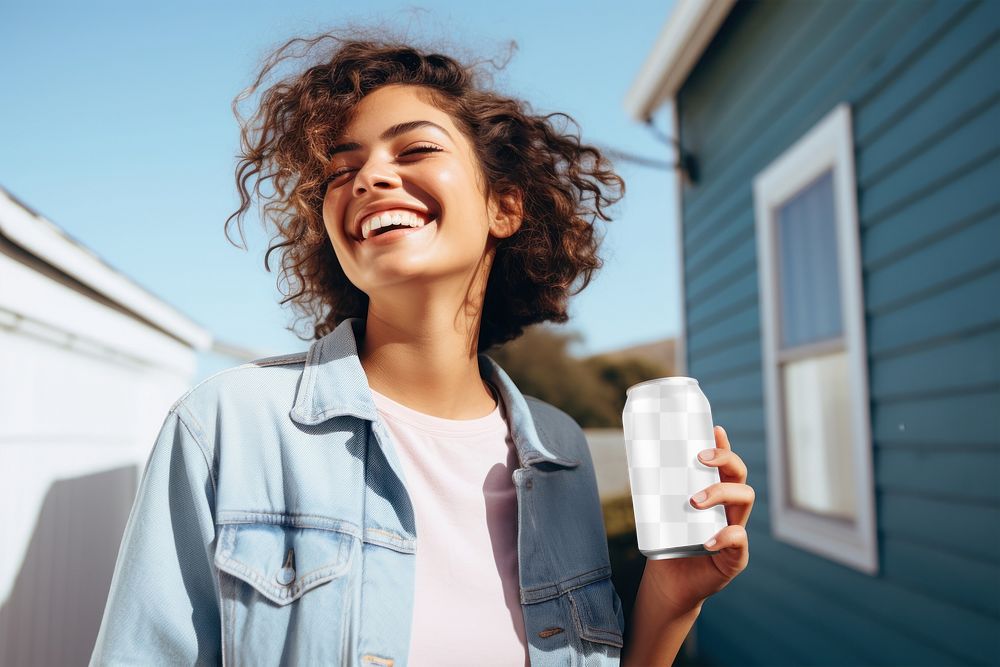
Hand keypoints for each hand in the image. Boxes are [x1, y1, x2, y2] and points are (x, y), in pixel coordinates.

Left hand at [642, 425, 753, 613]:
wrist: (668, 582)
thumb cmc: (665, 541)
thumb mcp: (658, 510)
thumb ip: (652, 488)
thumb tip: (633, 458)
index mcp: (714, 492)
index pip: (724, 463)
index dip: (723, 444)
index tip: (714, 429)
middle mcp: (729, 507)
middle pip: (739, 473)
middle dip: (725, 459)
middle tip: (699, 459)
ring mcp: (735, 529)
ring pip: (745, 498)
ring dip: (721, 493)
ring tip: (694, 501)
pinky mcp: (735, 556)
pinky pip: (740, 541)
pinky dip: (724, 537)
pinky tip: (706, 541)